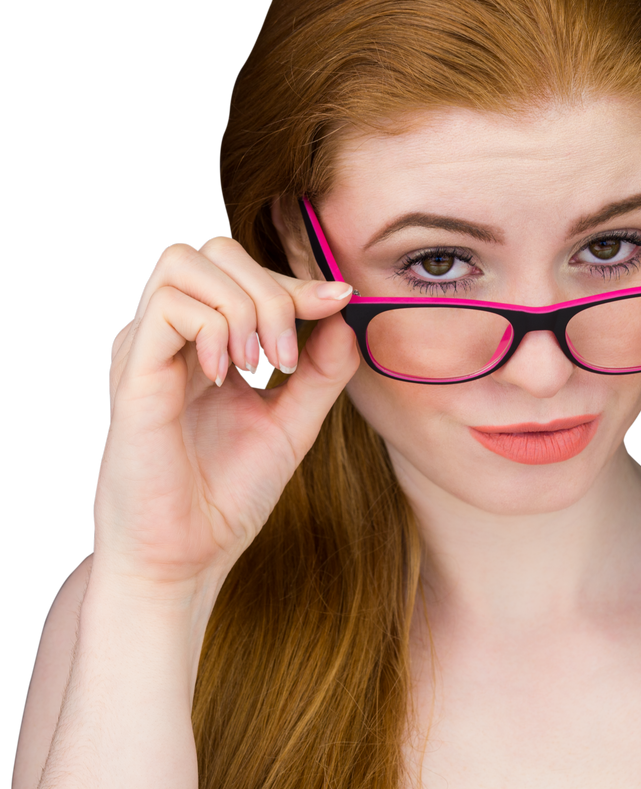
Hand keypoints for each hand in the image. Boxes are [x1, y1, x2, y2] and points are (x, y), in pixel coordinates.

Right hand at [94, 234, 359, 595]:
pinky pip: (169, 307)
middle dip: (271, 289)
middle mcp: (171, 337)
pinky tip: (226, 377)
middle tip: (286, 356)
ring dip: (242, 304)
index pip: (244, 271)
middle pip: (214, 248)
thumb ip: (320, 369)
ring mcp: (145, 350)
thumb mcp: (292, 422)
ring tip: (258, 365)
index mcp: (205, 343)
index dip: (297, 280)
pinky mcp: (131, 373)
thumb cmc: (228, 496)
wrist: (186, 559)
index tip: (339, 302)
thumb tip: (343, 310)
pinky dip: (214, 328)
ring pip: (185, 260)